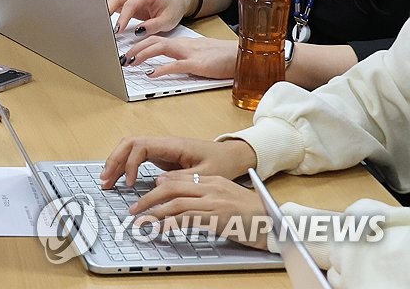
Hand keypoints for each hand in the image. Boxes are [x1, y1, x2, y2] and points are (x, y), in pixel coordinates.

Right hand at [101, 136, 257, 187]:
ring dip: (116, 163)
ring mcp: (160, 149)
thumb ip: (182, 179)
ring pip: (129, 149)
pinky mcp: (160, 157)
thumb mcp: (206, 175)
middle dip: (114, 160)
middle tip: (105, 180)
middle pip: (129, 144)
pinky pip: (136, 157)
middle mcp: (163, 144)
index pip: (140, 147)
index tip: (130, 183)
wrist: (231, 156)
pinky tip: (120, 179)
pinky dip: (125, 166)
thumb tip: (157, 183)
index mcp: (173, 145)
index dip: (130, 164)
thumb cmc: (221, 163)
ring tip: (107, 181)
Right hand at [107, 0, 186, 35]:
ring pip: (112, 0)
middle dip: (107, 12)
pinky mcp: (126, 0)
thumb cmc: (172, 8)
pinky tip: (104, 22)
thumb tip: (138, 31)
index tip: (118, 30)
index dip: (122, 17)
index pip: (130, 4)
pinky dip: (108, 12)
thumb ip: (153, 26)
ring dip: (105, 12)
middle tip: (102, 27)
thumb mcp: (168, 21)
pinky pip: (114, 4)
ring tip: (100, 26)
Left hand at [119, 35, 236, 78]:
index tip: (127, 51)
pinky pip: (175, 65)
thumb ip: (184, 58)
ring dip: (142, 54)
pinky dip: (161, 69)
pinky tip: (151, 74)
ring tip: (130, 62)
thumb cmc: (223, 57)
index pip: (156, 39)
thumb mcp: (199, 55)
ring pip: (160, 48)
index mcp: (183, 43)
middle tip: (122, 57)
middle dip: (135, 48)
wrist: (243, 55)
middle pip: (153, 41)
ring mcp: (190, 53)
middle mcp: (183, 45)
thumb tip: (168, 65)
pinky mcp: (198, 64)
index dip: (139, 44)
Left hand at [128, 171, 268, 248]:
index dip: (158, 187)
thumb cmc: (254, 213)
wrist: (276, 223)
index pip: (178, 179)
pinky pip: (187, 220)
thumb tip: (180, 198)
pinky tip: (160, 230)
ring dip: (154, 213)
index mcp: (213, 180)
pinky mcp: (217, 218)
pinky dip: (169, 225)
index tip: (144, 195)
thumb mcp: (227, 196)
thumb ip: (205, 192)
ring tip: (141, 221)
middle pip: (172, 188)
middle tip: (135, 209)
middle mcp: (211, 188)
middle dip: (149, 198)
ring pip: (175, 203)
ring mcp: (213, 202)